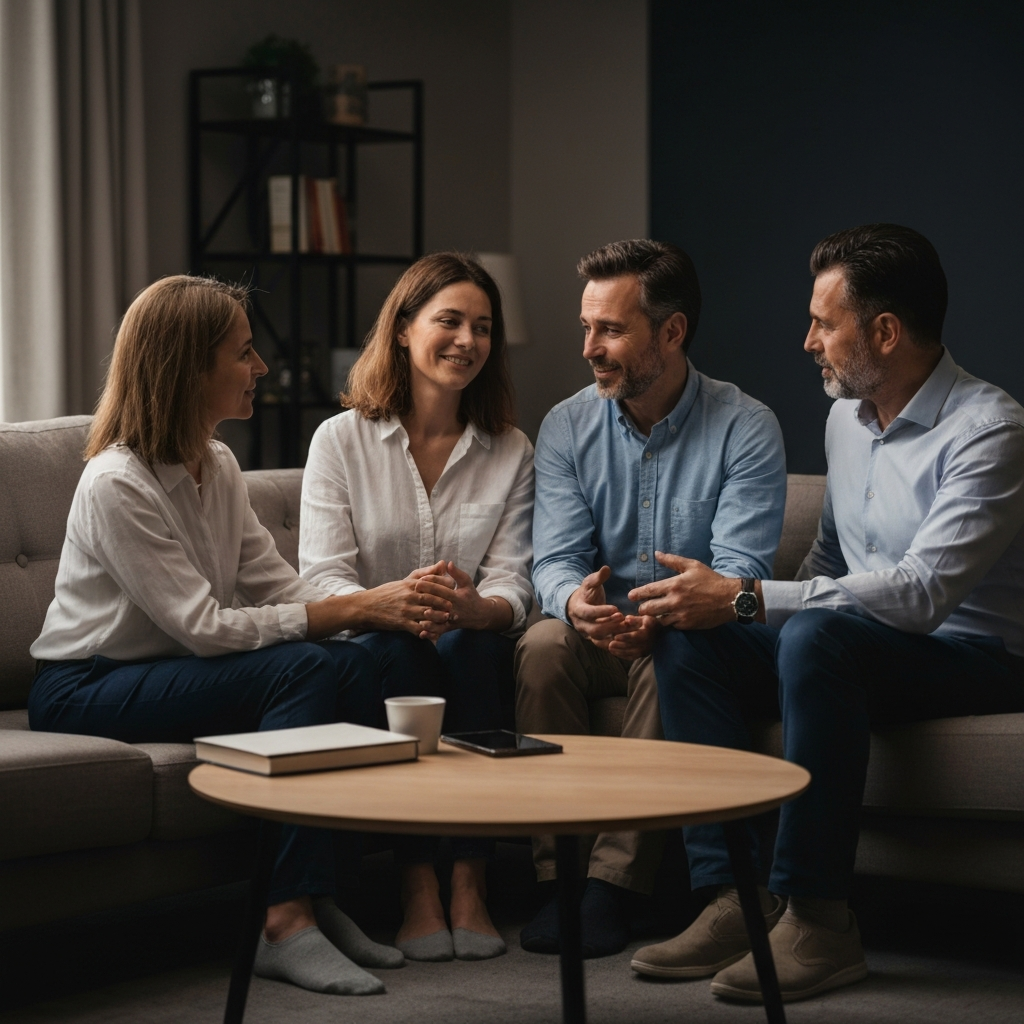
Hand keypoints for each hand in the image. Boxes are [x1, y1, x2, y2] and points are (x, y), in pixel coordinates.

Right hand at [353, 560, 453, 638]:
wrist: (367, 606)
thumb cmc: (388, 593)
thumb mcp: (406, 581)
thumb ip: (426, 573)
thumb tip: (443, 563)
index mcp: (411, 585)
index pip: (432, 583)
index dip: (445, 586)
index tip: (454, 588)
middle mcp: (409, 596)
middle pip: (431, 598)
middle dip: (444, 602)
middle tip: (454, 606)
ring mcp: (405, 610)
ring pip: (427, 613)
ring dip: (439, 617)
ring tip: (447, 619)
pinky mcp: (401, 623)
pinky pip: (417, 628)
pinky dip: (427, 631)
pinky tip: (433, 633)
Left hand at [413, 561, 512, 632]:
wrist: (480, 614)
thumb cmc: (470, 595)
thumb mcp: (466, 582)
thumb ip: (456, 573)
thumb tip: (447, 563)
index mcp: (457, 596)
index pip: (443, 590)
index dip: (432, 584)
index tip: (420, 580)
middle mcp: (455, 608)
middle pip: (439, 604)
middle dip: (427, 600)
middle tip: (414, 595)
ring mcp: (452, 619)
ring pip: (440, 621)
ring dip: (431, 620)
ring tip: (420, 617)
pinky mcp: (450, 628)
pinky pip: (440, 632)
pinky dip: (431, 633)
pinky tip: (421, 633)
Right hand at [566, 565, 628, 642]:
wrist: (577, 606)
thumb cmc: (586, 593)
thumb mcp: (589, 583)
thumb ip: (597, 577)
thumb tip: (606, 568)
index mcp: (578, 610)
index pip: (588, 613)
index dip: (601, 612)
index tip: (616, 608)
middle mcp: (581, 624)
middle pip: (594, 630)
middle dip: (610, 625)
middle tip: (624, 619)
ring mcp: (587, 634)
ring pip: (600, 639)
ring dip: (615, 634)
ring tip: (629, 627)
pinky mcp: (595, 639)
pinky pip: (604, 645)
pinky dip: (615, 643)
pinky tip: (628, 637)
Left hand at [606, 614, 659, 659]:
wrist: (658, 634)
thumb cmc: (648, 623)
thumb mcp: (643, 618)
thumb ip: (634, 619)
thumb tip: (627, 619)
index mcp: (647, 631)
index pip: (636, 636)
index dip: (625, 637)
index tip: (615, 637)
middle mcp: (648, 642)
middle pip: (633, 646)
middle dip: (620, 646)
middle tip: (610, 645)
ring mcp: (646, 649)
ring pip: (632, 653)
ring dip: (620, 651)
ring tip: (610, 648)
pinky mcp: (643, 654)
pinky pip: (633, 657)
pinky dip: (623, 656)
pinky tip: (615, 652)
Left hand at [627, 552, 743, 629]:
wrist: (730, 599)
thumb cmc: (711, 580)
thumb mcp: (692, 566)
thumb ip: (672, 560)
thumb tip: (656, 553)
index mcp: (674, 585)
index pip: (648, 591)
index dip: (637, 594)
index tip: (631, 596)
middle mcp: (674, 601)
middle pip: (648, 609)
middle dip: (642, 609)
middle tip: (642, 607)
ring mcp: (680, 614)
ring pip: (658, 620)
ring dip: (655, 617)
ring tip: (655, 613)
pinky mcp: (687, 624)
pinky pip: (671, 626)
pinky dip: (668, 622)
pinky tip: (669, 618)